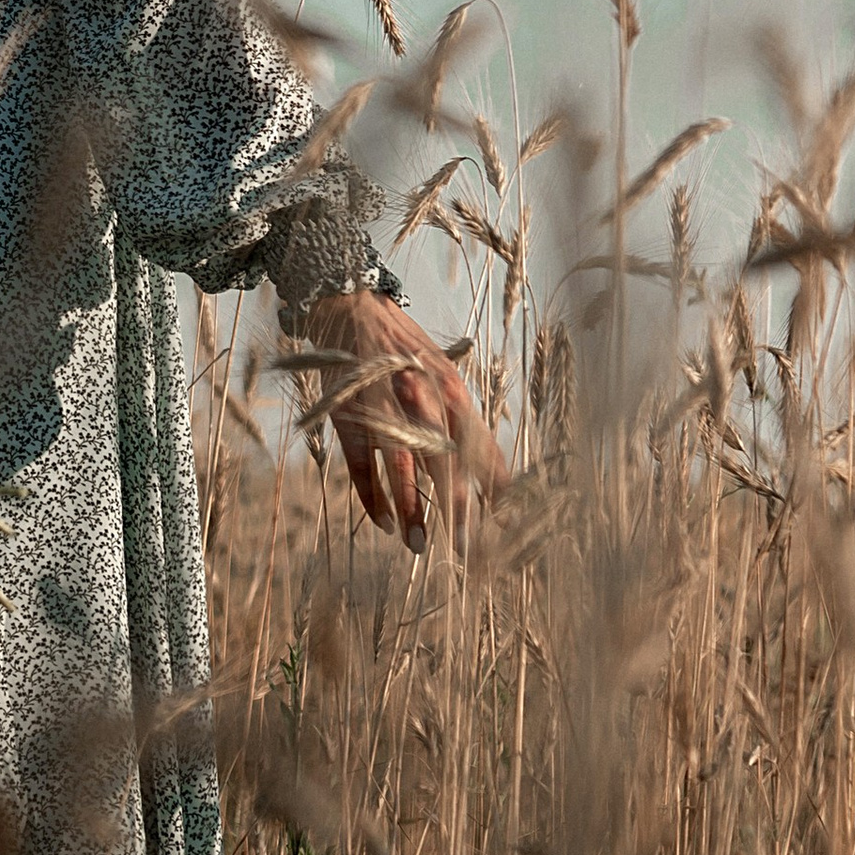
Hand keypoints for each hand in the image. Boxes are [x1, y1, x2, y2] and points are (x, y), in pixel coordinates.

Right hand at [299, 285, 500, 552]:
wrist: (352, 307)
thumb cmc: (406, 349)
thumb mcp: (444, 373)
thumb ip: (463, 418)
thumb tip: (492, 470)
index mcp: (450, 388)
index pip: (479, 445)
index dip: (492, 485)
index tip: (506, 524)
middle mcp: (420, 397)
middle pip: (442, 459)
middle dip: (455, 506)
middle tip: (465, 547)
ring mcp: (381, 407)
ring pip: (399, 465)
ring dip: (410, 506)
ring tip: (418, 545)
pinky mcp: (348, 415)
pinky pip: (360, 463)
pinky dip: (371, 495)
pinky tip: (384, 522)